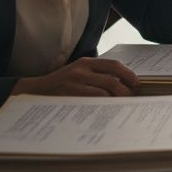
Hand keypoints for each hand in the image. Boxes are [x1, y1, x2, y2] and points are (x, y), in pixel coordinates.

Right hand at [11, 57, 139, 95]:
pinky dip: (104, 104)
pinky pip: (94, 100)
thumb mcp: (77, 74)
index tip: (136, 82)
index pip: (113, 64)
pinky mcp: (71, 94)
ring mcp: (76, 82)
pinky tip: (109, 109)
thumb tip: (121, 84)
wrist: (34, 92)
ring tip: (122, 105)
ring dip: (117, 99)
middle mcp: (82, 70)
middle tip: (132, 98)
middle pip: (113, 78)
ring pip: (105, 90)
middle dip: (126, 89)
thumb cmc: (60, 85)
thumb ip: (95, 75)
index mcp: (86, 62)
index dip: (128, 73)